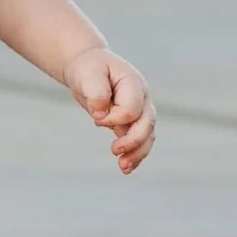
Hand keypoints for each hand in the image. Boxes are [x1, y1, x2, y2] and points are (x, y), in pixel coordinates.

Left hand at [63, 47, 155, 175]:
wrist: (89, 67)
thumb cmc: (89, 68)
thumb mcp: (88, 74)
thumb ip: (96, 92)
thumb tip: (100, 115)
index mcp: (133, 83)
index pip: (132, 109)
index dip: (114, 119)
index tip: (96, 119)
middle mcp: (142, 98)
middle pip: (146, 124)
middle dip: (133, 141)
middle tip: (114, 151)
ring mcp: (140, 111)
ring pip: (147, 136)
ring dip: (137, 153)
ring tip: (123, 168)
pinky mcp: (132, 122)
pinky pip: (139, 141)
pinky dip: (134, 155)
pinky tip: (125, 168)